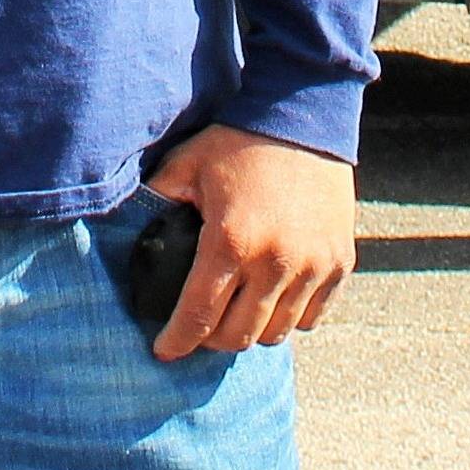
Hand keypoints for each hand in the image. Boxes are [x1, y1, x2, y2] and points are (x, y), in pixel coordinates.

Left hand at [143, 123, 355, 358]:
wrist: (303, 118)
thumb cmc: (238, 142)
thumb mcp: (187, 164)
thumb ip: (158, 200)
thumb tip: (129, 228)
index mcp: (231, 241)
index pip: (198, 315)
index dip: (177, 341)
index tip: (163, 351)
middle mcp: (275, 263)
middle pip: (239, 335)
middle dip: (211, 339)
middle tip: (198, 328)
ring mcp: (312, 267)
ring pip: (276, 332)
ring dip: (250, 329)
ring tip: (234, 312)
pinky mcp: (339, 264)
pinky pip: (311, 316)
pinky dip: (289, 316)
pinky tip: (271, 296)